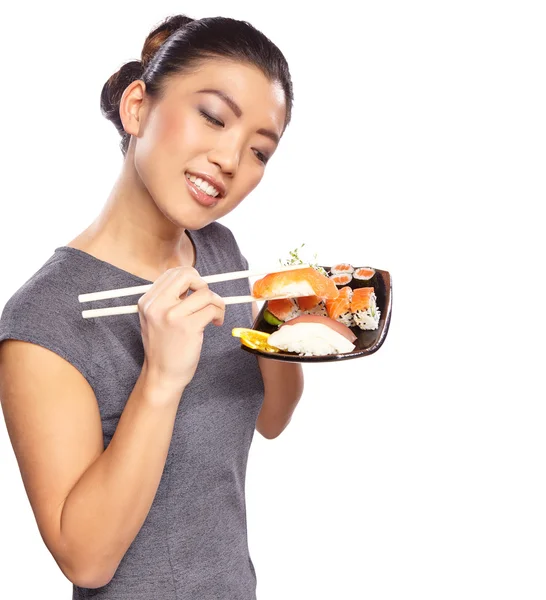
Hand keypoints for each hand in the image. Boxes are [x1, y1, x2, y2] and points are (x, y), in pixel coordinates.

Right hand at [137, 266, 224, 392]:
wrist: (162, 374)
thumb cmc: (164, 346)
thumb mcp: (156, 318)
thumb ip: (168, 298)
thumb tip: (194, 279)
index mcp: (148, 300)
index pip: (173, 272)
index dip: (192, 279)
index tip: (197, 293)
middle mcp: (157, 305)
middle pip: (188, 274)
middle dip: (203, 285)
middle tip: (206, 301)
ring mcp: (172, 316)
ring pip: (205, 293)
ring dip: (216, 302)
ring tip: (214, 315)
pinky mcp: (188, 327)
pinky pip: (212, 309)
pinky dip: (219, 313)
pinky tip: (216, 323)